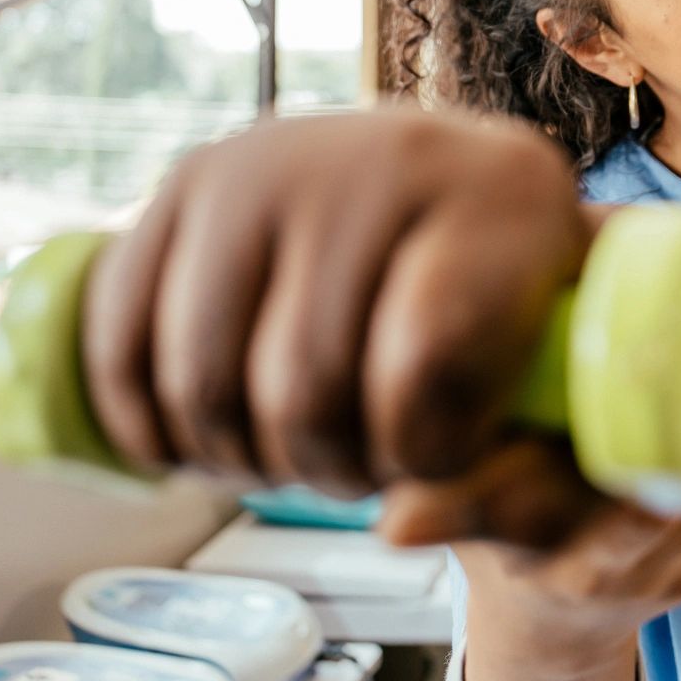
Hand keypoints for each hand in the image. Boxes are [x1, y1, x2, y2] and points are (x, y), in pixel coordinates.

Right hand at [81, 107, 592, 506]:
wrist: (451, 186)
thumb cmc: (512, 298)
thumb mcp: (558, 379)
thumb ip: (522, 480)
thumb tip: (400, 529)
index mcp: (506, 191)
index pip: (424, 365)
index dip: (421, 453)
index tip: (438, 459)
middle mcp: (387, 152)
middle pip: (303, 384)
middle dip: (329, 467)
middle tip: (363, 467)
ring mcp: (275, 158)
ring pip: (206, 377)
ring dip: (242, 458)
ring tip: (296, 454)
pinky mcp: (190, 179)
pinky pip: (122, 339)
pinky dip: (149, 423)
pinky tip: (202, 443)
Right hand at [379, 311, 680, 680]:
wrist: (545, 628)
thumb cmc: (500, 546)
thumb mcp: (459, 524)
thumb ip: (440, 510)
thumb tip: (398, 526)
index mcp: (555, 562)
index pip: (618, 520)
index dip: (655, 464)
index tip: (672, 381)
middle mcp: (618, 574)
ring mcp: (670, 571)